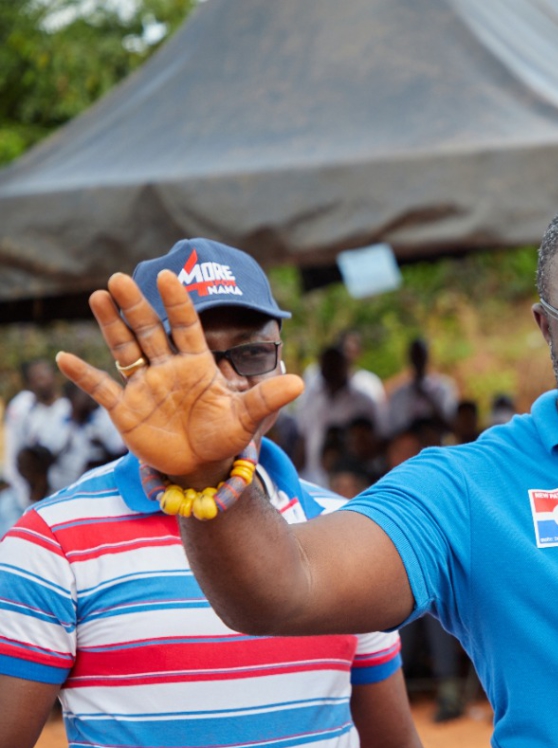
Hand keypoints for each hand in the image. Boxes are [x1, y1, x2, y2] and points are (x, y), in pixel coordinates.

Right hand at [55, 270, 303, 478]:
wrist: (203, 465)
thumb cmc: (226, 435)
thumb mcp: (247, 417)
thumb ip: (267, 397)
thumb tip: (300, 383)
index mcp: (196, 364)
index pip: (185, 326)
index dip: (177, 303)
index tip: (171, 276)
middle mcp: (167, 368)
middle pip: (149, 330)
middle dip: (136, 306)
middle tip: (122, 277)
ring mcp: (144, 386)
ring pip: (124, 349)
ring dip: (111, 325)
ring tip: (98, 296)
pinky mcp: (125, 410)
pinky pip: (101, 389)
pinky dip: (83, 376)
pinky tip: (62, 359)